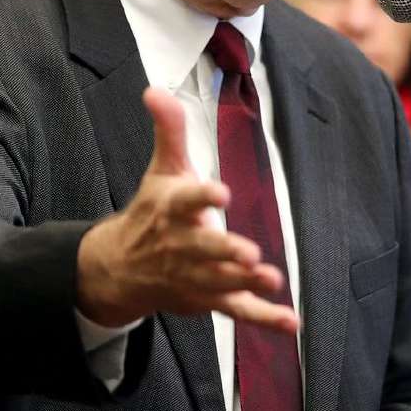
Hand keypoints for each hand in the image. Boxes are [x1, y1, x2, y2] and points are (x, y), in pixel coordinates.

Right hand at [76, 87, 298, 333]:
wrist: (119, 269)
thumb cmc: (150, 212)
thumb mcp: (160, 169)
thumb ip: (169, 130)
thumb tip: (156, 88)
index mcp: (170, 209)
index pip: (185, 201)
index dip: (202, 196)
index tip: (220, 191)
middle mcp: (181, 245)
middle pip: (204, 248)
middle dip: (225, 251)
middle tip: (248, 252)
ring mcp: (195, 276)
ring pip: (221, 281)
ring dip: (246, 283)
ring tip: (272, 279)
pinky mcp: (209, 299)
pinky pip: (238, 311)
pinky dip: (264, 319)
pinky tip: (291, 322)